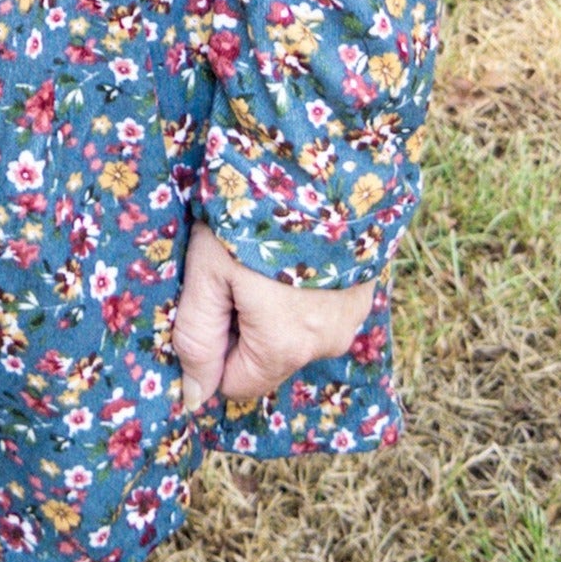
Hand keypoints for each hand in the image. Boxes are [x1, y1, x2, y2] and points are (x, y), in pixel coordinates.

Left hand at [172, 219, 377, 420]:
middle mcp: (326, 344)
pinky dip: (304, 291)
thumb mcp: (206, 272)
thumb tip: (195, 398)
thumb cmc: (252, 216)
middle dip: (244, 326)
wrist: (318, 162)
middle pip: (268, 359)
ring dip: (275, 308)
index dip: (214, 347)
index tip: (211, 297)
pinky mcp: (365, 291)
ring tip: (266, 255)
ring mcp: (352, 318)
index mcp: (284, 347)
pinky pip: (322, 310)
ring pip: (295, 334)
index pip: (236, 384)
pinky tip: (295, 251)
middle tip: (235, 270)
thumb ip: (197, 338)